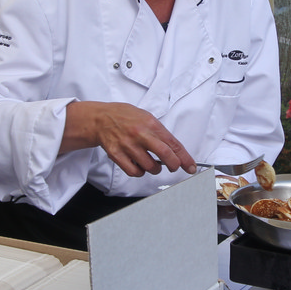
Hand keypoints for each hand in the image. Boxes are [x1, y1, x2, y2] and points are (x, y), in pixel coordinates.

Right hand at [64, 101, 195, 176]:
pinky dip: (140, 172)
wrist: (100, 118)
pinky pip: (134, 172)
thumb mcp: (146, 117)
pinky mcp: (117, 155)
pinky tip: (139, 166)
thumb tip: (175, 150)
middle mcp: (140, 134)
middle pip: (165, 155)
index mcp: (150, 124)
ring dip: (155, 169)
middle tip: (174, 167)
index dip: (184, 157)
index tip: (190, 166)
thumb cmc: (125, 117)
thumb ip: (159, 132)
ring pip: (150, 167)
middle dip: (174, 165)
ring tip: (152, 163)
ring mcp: (128, 145)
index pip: (173, 143)